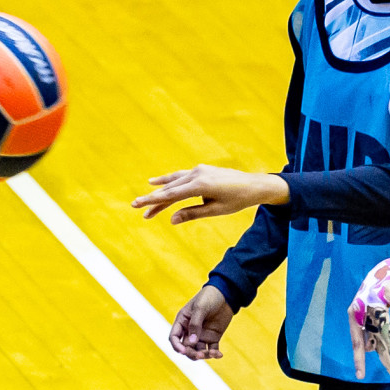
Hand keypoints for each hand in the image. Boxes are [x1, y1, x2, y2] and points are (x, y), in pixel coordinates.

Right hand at [132, 165, 289, 222]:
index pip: (171, 195)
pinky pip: (181, 176)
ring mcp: (199, 170)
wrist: (254, 185)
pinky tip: (158, 182)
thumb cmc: (237, 200)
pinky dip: (170, 180)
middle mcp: (197, 174)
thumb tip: (172, 220)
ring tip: (144, 197)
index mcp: (200, 185)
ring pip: (174, 181)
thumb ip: (192, 214)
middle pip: (170, 189)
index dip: (152, 201)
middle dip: (153, 199)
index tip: (137, 205)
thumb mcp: (215, 210)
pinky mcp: (202, 170)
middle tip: (136, 208)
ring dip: (159, 190)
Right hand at [169, 285, 234, 359]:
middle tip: (200, 355)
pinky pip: (211, 349)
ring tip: (213, 354)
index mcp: (182, 322)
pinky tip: (219, 354)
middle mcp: (190, 331)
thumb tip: (192, 342)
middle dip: (192, 353)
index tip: (183, 351)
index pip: (174, 338)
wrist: (225, 294)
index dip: (176, 346)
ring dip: (204, 355)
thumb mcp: (200, 308)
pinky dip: (214, 354)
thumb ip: (195, 324)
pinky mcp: (213, 337)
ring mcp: (201, 335)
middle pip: (186, 348)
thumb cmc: (209, 297)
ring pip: (198, 351)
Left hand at [346, 256, 389, 378]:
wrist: (386, 271)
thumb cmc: (378, 297)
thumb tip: (370, 350)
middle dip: (383, 357)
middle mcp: (362, 311)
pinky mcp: (386, 290)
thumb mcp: (374, 315)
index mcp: (356, 318)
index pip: (357, 343)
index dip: (359, 359)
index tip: (360, 376)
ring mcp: (373, 300)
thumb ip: (372, 330)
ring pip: (384, 326)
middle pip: (373, 338)